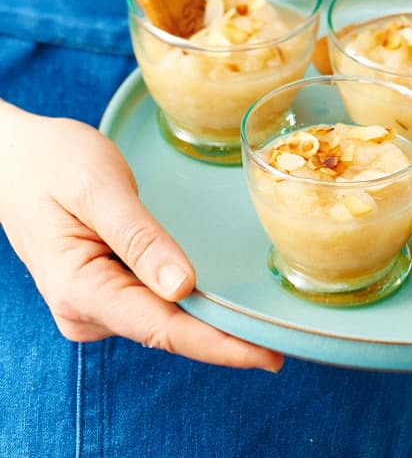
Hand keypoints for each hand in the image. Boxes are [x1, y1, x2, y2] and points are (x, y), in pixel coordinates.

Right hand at [0, 102, 282, 370]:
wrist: (14, 158)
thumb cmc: (52, 163)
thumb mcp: (98, 188)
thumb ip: (138, 237)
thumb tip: (182, 288)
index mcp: (80, 288)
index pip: (161, 329)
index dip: (219, 345)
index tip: (267, 353)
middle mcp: (85, 309)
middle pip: (168, 333)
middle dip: (226, 340)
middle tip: (285, 341)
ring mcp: (95, 304)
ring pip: (164, 324)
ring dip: (212, 326)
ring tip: (264, 325)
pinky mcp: (106, 291)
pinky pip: (155, 308)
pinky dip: (192, 309)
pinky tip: (224, 305)